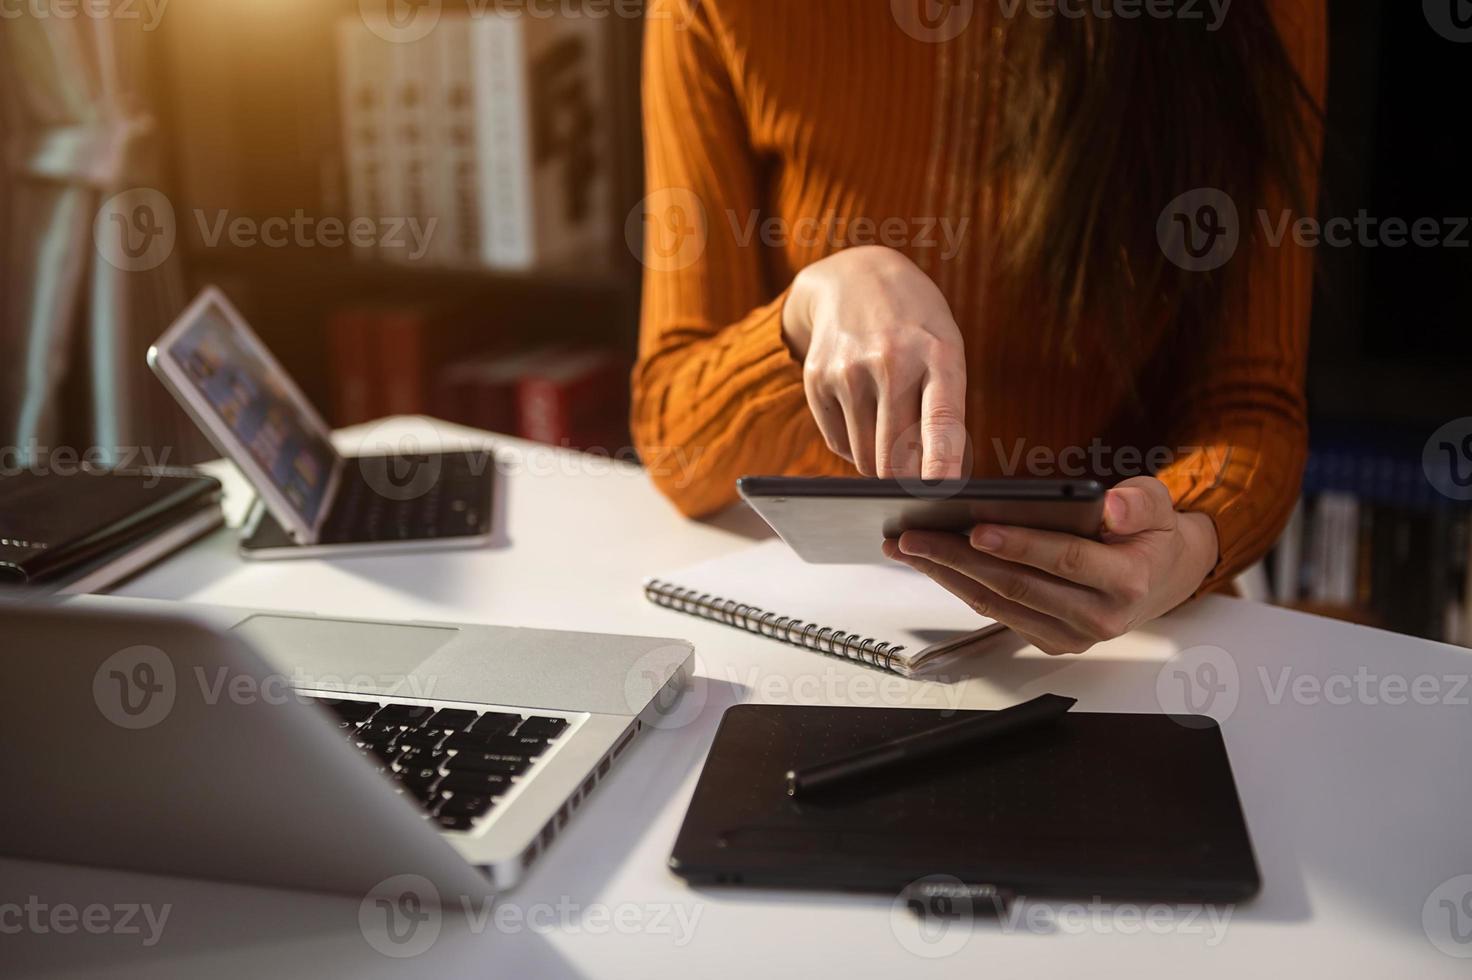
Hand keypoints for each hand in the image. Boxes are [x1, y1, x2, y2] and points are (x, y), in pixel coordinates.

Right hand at [782, 246, 966, 478]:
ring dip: (880, 462)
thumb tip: (926, 483)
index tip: (942, 492)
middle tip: (914, 478)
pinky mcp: (817, 380)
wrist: (855, 278)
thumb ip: (944, 412)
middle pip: (896, 457)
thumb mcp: (944, 351)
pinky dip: (854, 445)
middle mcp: (891, 361)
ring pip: (866, 460)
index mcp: (938, 354)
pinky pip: (839, 444)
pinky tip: (862, 412)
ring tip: (888, 428)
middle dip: (907, 479)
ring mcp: (848, 370)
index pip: (940, 420)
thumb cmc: (915, 328)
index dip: (941, 463)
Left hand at [882, 477, 1219, 654]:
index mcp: (1126, 581)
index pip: (1063, 560)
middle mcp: (1098, 618)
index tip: (976, 528)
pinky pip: (995, 612)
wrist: (1160, 578)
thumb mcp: (1159, 506)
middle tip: (915, 535)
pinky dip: (959, 586)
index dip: (1018, 545)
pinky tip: (931, 562)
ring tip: (907, 546)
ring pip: (997, 603)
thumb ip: (1140, 503)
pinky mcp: (1048, 641)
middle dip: (959, 559)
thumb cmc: (1150, 535)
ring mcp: (1071, 636)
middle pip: (1017, 586)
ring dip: (946, 574)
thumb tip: (1114, 506)